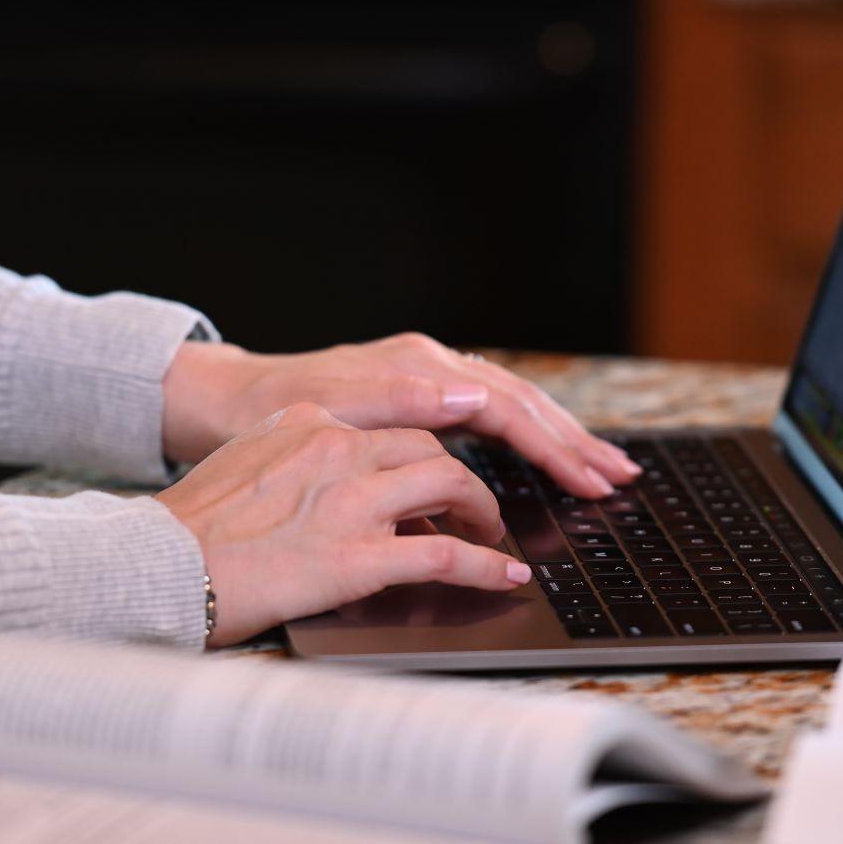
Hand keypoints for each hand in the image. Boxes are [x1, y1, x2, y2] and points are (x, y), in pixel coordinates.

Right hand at [154, 402, 531, 645]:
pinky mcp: (358, 556)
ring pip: (451, 484)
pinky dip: (484, 567)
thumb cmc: (189, 531)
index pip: (387, 428)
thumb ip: (294, 461)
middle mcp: (335, 449)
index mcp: (307, 423)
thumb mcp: (243, 465)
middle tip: (474, 510)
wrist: (154, 566)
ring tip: (492, 539)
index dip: (422, 457)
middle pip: (429, 449)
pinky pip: (444, 555)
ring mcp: (350, 501)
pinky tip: (502, 578)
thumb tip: (329, 486)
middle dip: (463, 481)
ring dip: (483, 514)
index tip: (438, 480)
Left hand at [161, 333, 640, 498]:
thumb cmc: (266, 414)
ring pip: (511, 406)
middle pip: (520, 403)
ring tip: (604, 467)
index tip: (589, 479)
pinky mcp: (417, 395)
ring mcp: (425, 377)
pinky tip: (545, 455)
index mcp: (416, 367)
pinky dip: (524, 436)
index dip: (553, 446)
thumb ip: (402, 400)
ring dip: (559, 438)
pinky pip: (487, 414)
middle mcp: (428, 364)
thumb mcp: (326, 408)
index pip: (506, 408)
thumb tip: (473, 394)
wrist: (221, 403)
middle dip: (574, 442)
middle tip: (620, 478)